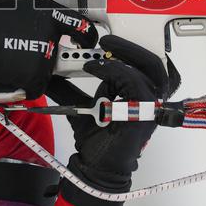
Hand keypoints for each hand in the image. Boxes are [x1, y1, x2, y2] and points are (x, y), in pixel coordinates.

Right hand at [0, 0, 98, 98]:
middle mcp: (52, 34)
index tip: (87, 40)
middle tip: (30, 52)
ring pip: (48, 67)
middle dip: (48, 53)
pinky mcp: (36, 76)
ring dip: (35, 67)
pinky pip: (37, 83)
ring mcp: (45, 56)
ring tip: (14, 58)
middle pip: (60, 49)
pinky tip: (12, 71)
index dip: (87, 35)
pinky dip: (26, 82)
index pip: (81, 25)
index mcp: (50, 11)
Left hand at [47, 35, 179, 205]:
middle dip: (132, 46)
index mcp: (141, 94)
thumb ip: (69, 88)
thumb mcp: (80, 105)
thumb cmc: (96, 138)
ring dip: (127, 55)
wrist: (95, 166)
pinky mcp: (142, 114)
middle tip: (108, 39)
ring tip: (104, 50)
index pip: (148, 65)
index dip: (133, 49)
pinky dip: (114, 71)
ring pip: (150, 69)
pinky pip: (135, 84)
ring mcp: (150, 108)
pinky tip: (95, 69)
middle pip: (156, 63)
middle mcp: (150, 100)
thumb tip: (49, 71)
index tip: (108, 40)